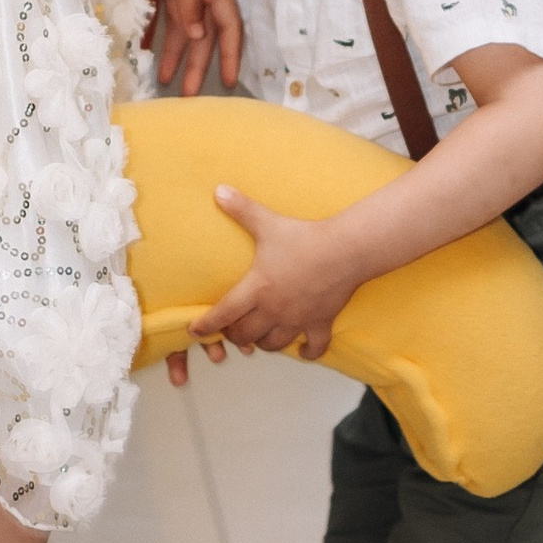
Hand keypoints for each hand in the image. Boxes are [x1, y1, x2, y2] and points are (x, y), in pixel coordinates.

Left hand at [145, 0, 240, 94]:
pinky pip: (155, 15)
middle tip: (189, 95)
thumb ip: (190, 2)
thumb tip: (200, 37)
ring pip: (179, 27)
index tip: (231, 82)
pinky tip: (143, 50)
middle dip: (198, 64)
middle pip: (202, 33)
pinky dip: (151, 34)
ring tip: (166, 80)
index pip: (229, 25)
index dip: (232, 54)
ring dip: (174, 53)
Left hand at [194, 183, 355, 360]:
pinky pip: (313, 347)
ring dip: (263, 343)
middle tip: (233, 329)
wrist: (345, 249)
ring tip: (260, 336)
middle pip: (245, 335)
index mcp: (257, 289)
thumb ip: (242, 209)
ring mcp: (298, 319)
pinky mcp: (320, 322)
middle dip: (235, 335)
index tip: (196, 331)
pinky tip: (303, 350)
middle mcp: (274, 310)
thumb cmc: (305, 237)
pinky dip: (307, 352)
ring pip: (273, 345)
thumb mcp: (268, 223)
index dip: (206, 325)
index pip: (223, 313)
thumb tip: (219, 190)